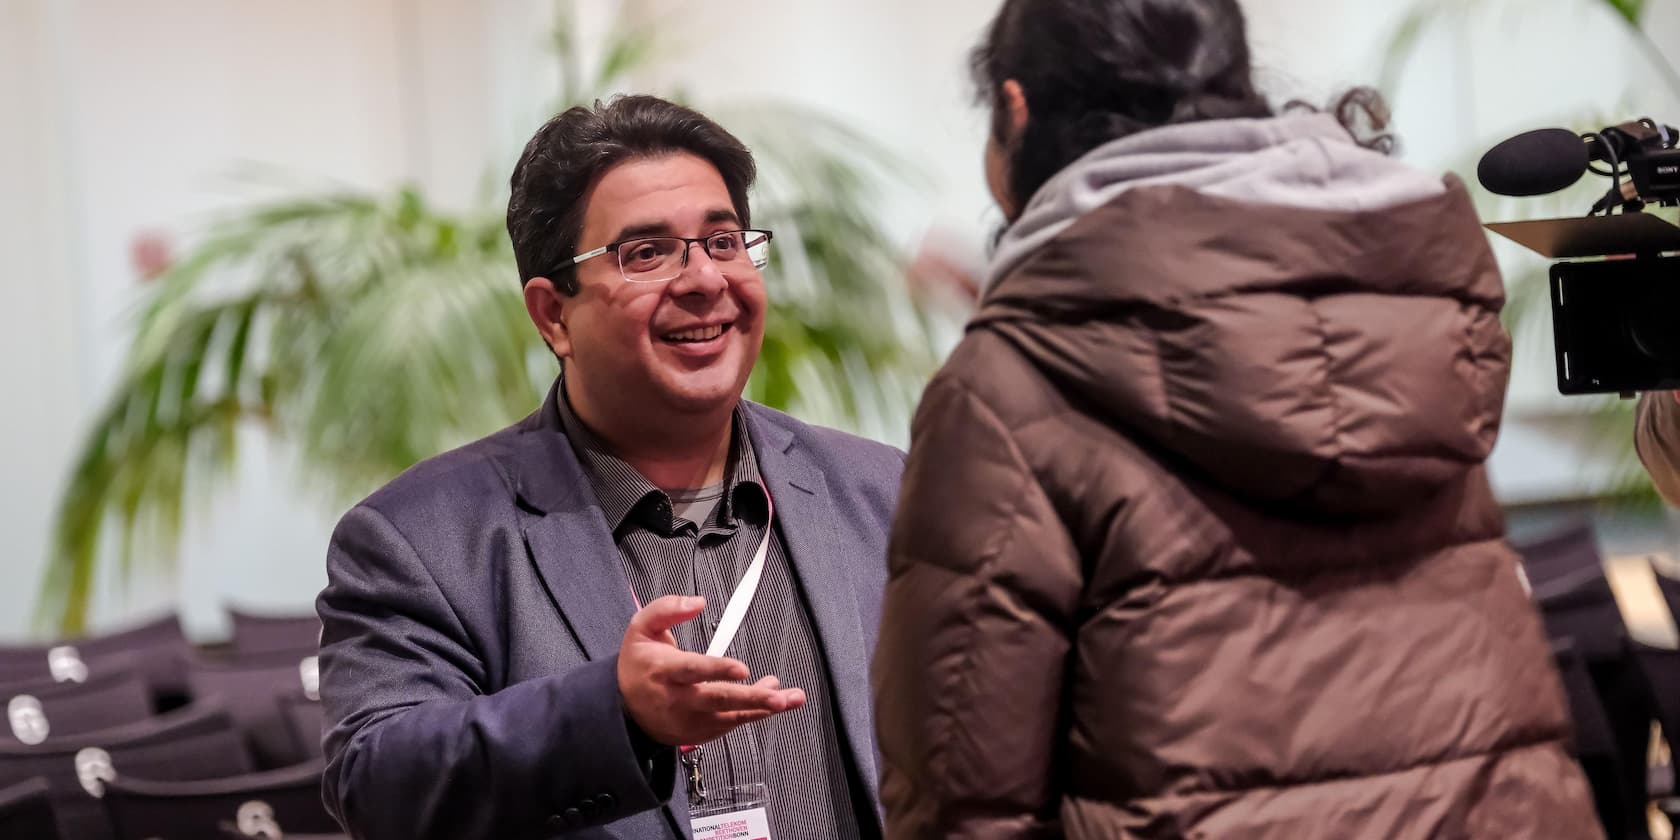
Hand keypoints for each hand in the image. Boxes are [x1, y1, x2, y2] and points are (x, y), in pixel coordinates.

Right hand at [618, 595, 804, 746]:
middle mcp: (677, 699)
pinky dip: (754, 714)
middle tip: (777, 696)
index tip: (742, 669)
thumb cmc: (638, 665)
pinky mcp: (699, 733)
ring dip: (762, 708)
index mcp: (663, 670)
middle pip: (717, 700)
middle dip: (750, 698)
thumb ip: (667, 609)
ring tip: (790, 699)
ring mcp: (689, 720)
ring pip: (730, 717)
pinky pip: (731, 725)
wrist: (622, 710)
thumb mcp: (641, 627)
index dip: (718, 670)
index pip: (693, 671)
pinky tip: (775, 702)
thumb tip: (698, 602)